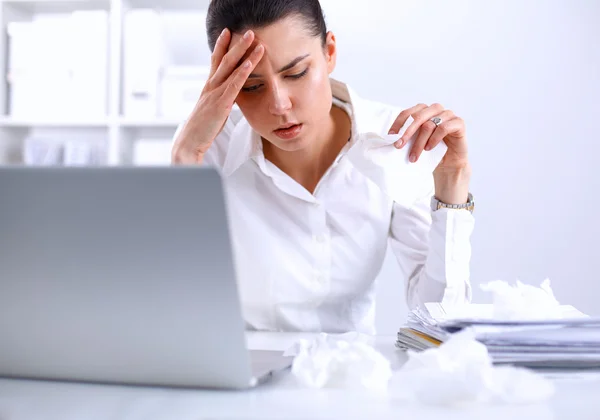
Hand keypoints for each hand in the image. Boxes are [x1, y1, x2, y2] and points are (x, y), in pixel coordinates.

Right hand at [171, 29, 264, 163]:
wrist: (190, 141)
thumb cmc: (202, 129)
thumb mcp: (213, 110)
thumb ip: (222, 100)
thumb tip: (232, 96)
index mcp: (208, 87)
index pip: (215, 61)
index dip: (221, 46)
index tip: (228, 32)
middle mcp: (210, 86)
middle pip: (224, 59)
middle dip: (236, 44)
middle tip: (247, 30)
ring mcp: (215, 93)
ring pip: (230, 68)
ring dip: (243, 52)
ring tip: (253, 39)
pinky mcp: (221, 104)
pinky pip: (233, 85)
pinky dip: (242, 72)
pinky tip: (250, 63)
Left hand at [387, 103, 468, 170]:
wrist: (449, 163)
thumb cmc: (430, 151)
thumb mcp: (415, 142)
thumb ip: (407, 136)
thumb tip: (391, 138)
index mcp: (423, 110)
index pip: (407, 113)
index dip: (398, 124)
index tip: (390, 137)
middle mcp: (435, 109)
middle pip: (418, 117)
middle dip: (406, 132)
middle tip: (399, 146)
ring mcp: (448, 114)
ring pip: (429, 125)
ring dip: (419, 142)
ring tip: (414, 156)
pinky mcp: (458, 123)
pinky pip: (444, 128)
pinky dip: (434, 139)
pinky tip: (429, 148)